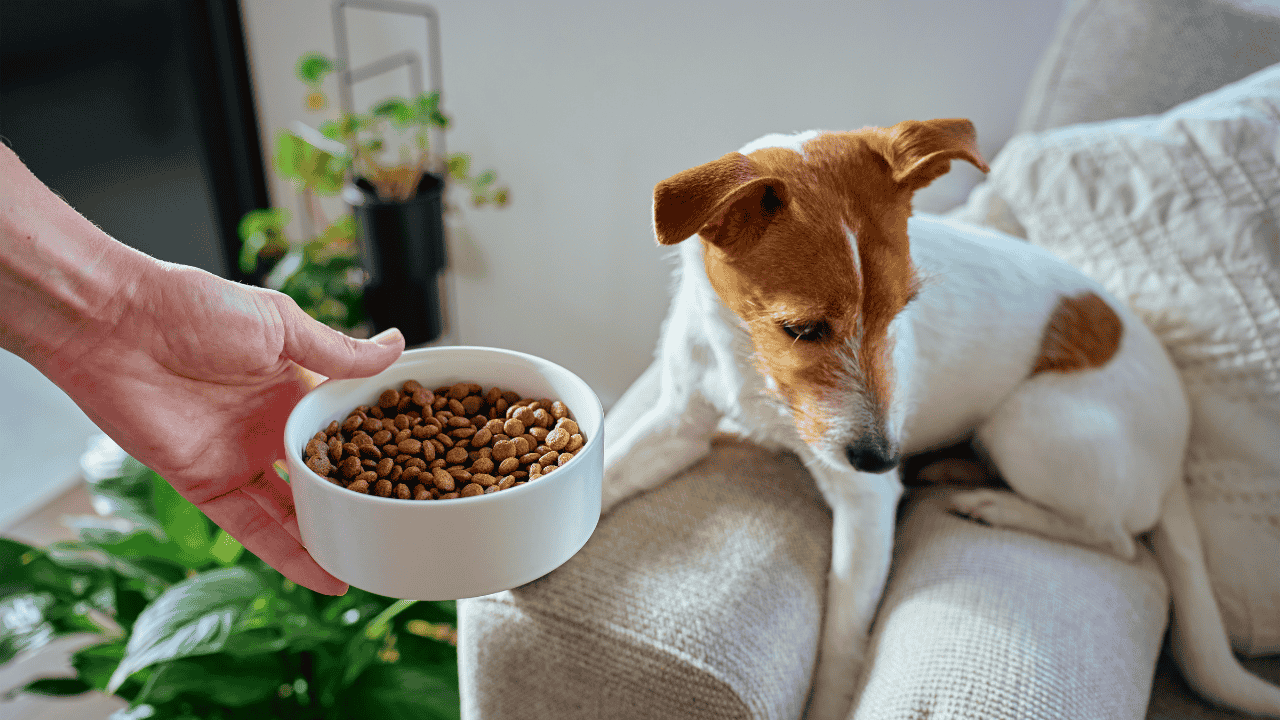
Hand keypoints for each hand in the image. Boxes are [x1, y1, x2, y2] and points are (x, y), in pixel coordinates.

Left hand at [45, 262, 403, 593]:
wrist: (116, 324)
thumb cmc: (194, 307)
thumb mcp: (281, 325)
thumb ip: (338, 353)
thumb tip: (397, 347)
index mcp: (292, 386)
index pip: (345, 429)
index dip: (379, 450)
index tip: (418, 472)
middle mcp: (268, 427)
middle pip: (322, 477)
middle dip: (357, 503)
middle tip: (401, 530)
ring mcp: (238, 459)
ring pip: (293, 511)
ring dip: (328, 538)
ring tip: (371, 563)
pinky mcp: (205, 485)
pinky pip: (252, 528)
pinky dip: (286, 554)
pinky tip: (322, 574)